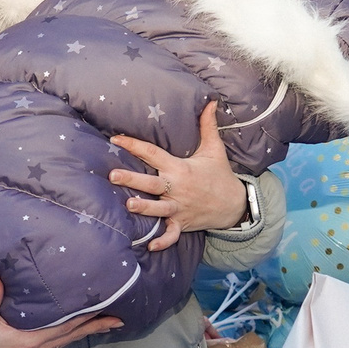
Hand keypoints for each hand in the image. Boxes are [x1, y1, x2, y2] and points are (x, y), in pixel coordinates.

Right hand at [0, 274, 120, 347]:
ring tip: (111, 321)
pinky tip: (84, 328)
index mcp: (30, 340)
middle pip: (74, 334)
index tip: (102, 308)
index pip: (64, 326)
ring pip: (70, 339)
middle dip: (96, 324)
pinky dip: (77, 333)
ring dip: (90, 329)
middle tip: (119, 315)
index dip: (84, 318)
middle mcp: (39, 347)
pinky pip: (62, 341)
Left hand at [109, 103, 247, 253]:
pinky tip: (150, 246)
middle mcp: (178, 189)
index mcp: (180, 169)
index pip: (153, 154)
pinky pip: (172, 234)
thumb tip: (210, 100)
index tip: (116, 139)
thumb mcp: (214, 149)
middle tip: (113, 176)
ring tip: (128, 206)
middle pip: (152, 184)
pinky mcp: (183, 223)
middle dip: (132, 180)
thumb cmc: (220, 175)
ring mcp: (180, 208)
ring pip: (159, 209)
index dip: (134, 145)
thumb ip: (208, 125)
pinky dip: (163, 241)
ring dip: (145, 208)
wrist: (236, 204)